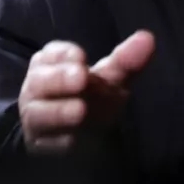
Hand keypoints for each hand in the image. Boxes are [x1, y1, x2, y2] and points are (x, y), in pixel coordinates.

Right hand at [18, 30, 155, 154]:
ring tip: (79, 110)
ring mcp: (35, 118)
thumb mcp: (111, 78)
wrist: (81, 138)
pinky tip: (74, 140)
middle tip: (80, 78)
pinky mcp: (39, 146)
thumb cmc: (94, 96)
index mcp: (51, 64)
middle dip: (59, 79)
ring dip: (58, 112)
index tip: (81, 58)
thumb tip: (148, 38)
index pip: (50, 54)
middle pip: (39, 81)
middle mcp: (37, 89)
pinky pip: (45, 143)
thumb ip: (126, 60)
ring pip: (38, 114)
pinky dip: (59, 141)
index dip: (63, 55)